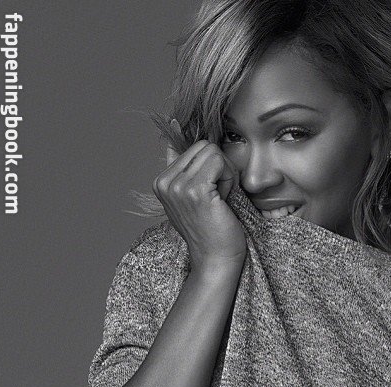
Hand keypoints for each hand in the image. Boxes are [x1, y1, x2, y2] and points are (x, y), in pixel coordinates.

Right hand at [152, 121, 246, 267]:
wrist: (216, 259)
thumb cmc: (212, 229)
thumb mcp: (192, 195)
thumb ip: (185, 166)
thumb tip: (174, 123)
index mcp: (161, 181)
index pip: (193, 147)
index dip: (210, 168)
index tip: (209, 194)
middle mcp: (164, 182)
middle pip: (204, 146)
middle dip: (219, 168)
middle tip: (218, 198)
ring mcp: (177, 186)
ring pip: (213, 152)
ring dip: (226, 175)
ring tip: (220, 200)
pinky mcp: (195, 190)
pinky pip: (221, 163)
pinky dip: (230, 179)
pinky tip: (224, 201)